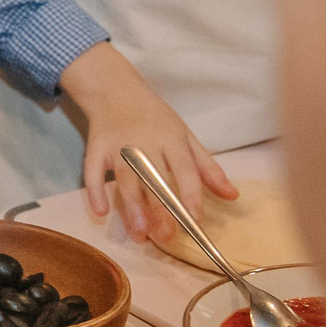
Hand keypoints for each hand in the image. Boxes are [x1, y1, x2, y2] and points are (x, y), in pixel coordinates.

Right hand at [59, 43, 234, 240]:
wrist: (116, 91)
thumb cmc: (156, 118)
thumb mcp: (186, 137)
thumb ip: (207, 168)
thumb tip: (232, 195)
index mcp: (172, 139)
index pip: (184, 169)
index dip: (191, 194)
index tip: (195, 219)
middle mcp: (145, 142)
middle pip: (154, 178)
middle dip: (159, 208)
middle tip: (165, 236)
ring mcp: (118, 145)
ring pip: (126, 179)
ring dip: (132, 207)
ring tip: (139, 233)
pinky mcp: (96, 147)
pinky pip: (93, 172)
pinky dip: (95, 192)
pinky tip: (100, 212)